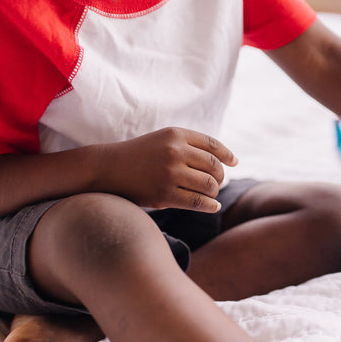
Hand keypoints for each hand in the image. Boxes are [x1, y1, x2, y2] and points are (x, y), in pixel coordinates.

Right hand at [97, 127, 237, 211]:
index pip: (213, 145)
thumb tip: (223, 162)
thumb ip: (189, 146)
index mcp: (176, 134)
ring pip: (210, 185)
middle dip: (220, 177)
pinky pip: (198, 202)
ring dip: (214, 192)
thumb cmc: (139, 155)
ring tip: (211, 195)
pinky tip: (212, 207)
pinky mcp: (165, 193)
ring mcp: (170, 173)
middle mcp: (175, 151)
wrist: (106, 168)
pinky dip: (210, 206)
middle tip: (217, 183)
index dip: (227, 155)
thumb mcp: (163, 140)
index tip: (234, 162)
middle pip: (215, 166)